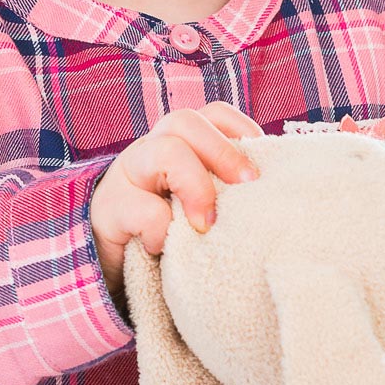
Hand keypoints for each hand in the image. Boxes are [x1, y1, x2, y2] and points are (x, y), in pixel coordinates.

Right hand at [89, 102, 265, 304]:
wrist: (116, 271)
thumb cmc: (172, 237)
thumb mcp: (200, 208)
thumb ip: (227, 193)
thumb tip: (275, 193)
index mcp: (179, 145)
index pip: (211, 114)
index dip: (240, 129)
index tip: (260, 169)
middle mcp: (151, 150)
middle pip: (185, 121)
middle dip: (223, 152)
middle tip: (248, 186)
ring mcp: (127, 176)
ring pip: (163, 151)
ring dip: (195, 185)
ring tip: (208, 223)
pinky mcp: (109, 209)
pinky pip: (141, 207)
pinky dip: (159, 229)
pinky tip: (162, 248)